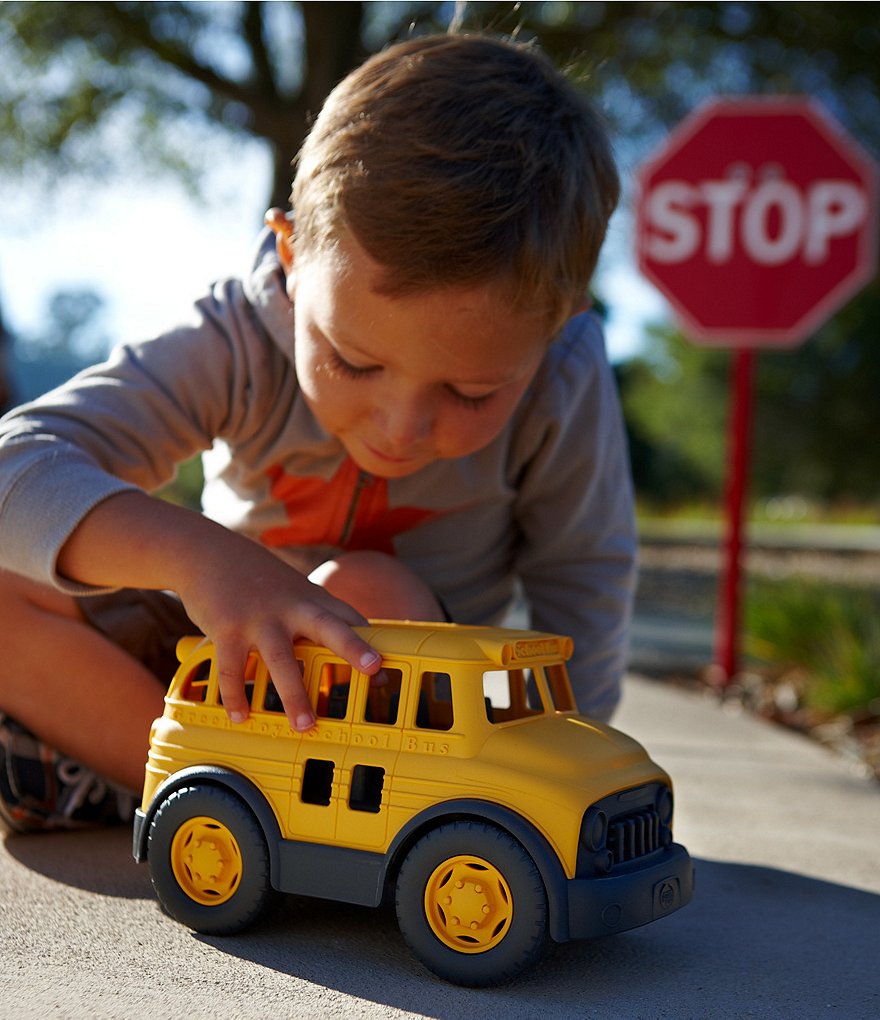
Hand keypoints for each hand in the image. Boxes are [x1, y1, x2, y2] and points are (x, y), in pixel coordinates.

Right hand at [57, 492, 380, 733]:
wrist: (208, 552)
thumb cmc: (256, 579)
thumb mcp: (292, 591)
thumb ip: (314, 620)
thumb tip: (337, 659)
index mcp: (312, 598)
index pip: (350, 618)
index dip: (370, 643)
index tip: (385, 669)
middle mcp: (291, 607)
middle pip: (328, 626)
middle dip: (353, 647)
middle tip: (374, 668)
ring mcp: (260, 618)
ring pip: (281, 659)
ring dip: (294, 695)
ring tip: (305, 726)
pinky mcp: (227, 628)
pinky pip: (233, 668)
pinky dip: (236, 695)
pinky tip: (240, 717)